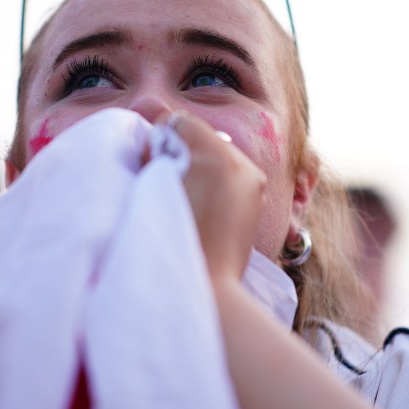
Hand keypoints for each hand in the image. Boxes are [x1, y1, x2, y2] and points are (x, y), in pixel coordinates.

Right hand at [160, 112, 265, 284]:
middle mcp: (240, 162)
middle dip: (183, 152)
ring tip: (187, 198)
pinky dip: (218, 183)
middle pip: (202, 137)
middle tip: (167, 181)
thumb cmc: (171, 238)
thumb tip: (163, 140)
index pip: (178, 122)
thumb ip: (158, 151)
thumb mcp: (152, 187)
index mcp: (212, 155)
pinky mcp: (258, 199)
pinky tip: (204, 209)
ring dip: (202, 167)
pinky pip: (233, 175)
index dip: (160, 141)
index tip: (150, 164)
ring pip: (219, 155)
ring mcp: (254, 182)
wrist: (205, 286)